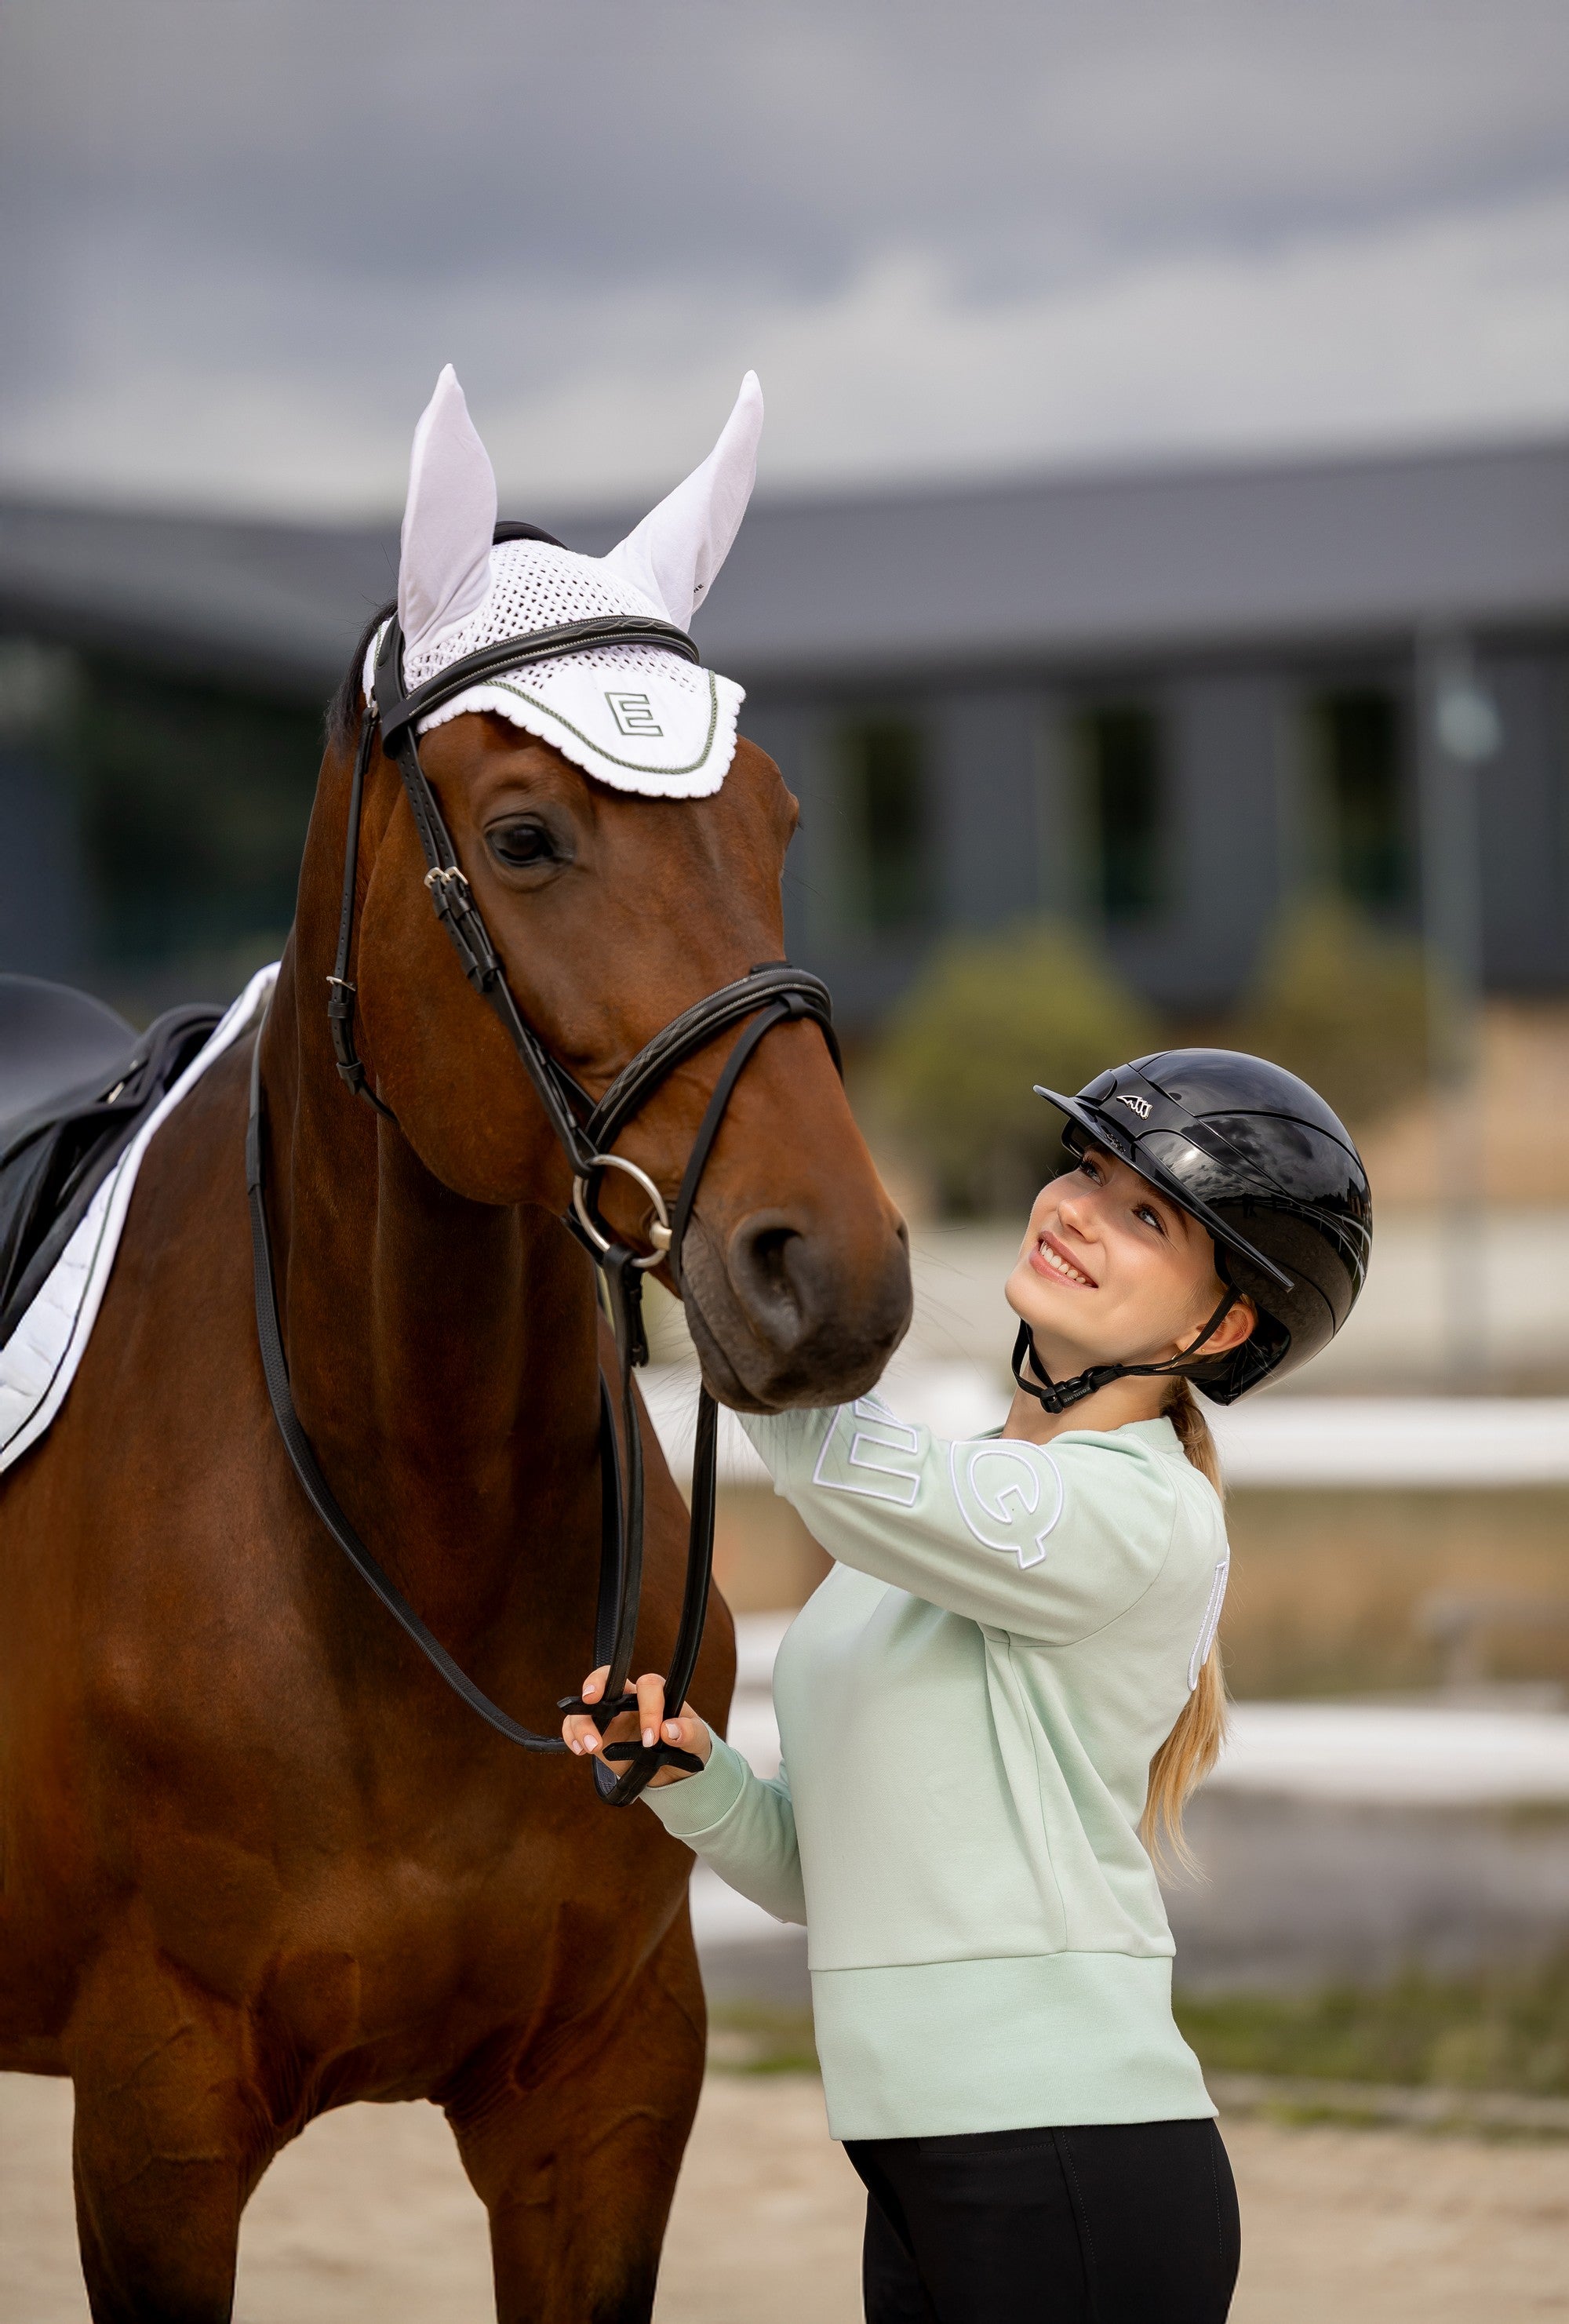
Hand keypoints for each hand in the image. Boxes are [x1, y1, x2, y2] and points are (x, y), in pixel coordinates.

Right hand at [561, 1667, 711, 1788]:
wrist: (673, 1772)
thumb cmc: (686, 1746)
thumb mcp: (697, 1741)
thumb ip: (688, 1732)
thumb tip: (669, 1729)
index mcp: (656, 1694)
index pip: (648, 1686)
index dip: (650, 1709)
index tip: (652, 1739)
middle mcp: (630, 1699)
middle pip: (608, 1677)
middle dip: (596, 1682)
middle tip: (592, 1698)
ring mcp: (610, 1715)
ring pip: (586, 1705)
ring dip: (583, 1722)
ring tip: (592, 1747)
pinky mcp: (598, 1733)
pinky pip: (575, 1726)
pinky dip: (571, 1734)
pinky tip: (579, 1749)